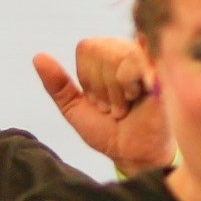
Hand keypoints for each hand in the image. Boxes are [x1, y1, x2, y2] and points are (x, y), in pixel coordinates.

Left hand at [38, 38, 164, 172]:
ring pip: (116, 55)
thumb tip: (38, 57)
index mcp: (109, 55)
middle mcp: (129, 51)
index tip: (98, 101)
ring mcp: (148, 57)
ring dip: (114, 91)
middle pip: (99, 48)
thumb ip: (57, 85)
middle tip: (113, 108)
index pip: (86, 47)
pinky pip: (135, 60)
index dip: (87, 78)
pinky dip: (127, 85)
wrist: (132, 153)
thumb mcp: (74, 109)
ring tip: (124, 108)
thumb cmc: (108, 130)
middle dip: (99, 87)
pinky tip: (137, 99)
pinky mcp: (161, 67)